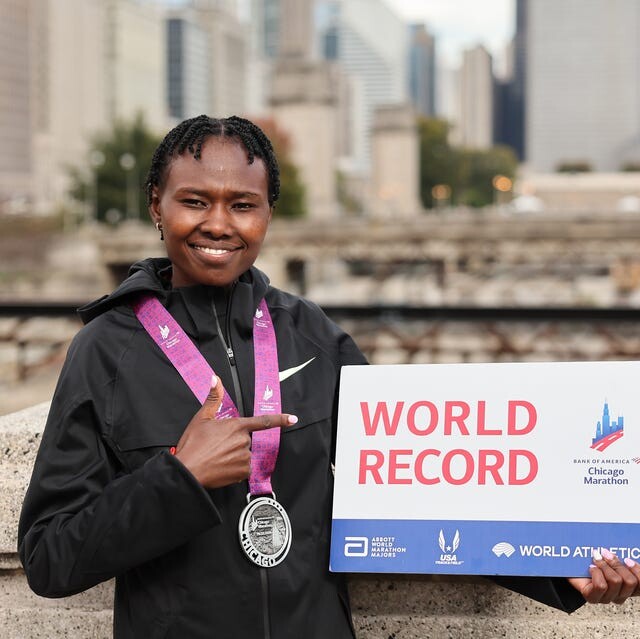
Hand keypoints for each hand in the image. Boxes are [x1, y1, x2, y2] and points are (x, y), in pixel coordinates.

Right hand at [173, 376, 297, 488]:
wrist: (187, 471)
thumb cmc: (192, 445)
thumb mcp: (201, 418)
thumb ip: (213, 398)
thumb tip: (215, 379)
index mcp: (237, 426)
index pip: (263, 421)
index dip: (280, 419)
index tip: (293, 419)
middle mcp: (244, 441)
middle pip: (245, 440)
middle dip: (234, 442)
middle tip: (216, 446)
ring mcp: (245, 457)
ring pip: (244, 454)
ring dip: (234, 456)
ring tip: (216, 457)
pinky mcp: (243, 472)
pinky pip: (243, 469)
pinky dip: (234, 469)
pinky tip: (221, 467)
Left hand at [568, 549, 639, 603]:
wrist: (568, 564)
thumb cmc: (589, 558)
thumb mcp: (609, 556)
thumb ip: (620, 557)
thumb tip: (628, 551)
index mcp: (627, 587)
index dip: (638, 571)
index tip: (627, 559)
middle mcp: (619, 595)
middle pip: (630, 581)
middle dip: (617, 564)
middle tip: (606, 554)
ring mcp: (606, 598)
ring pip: (615, 582)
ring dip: (605, 566)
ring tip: (597, 559)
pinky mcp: (592, 597)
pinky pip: (601, 586)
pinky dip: (596, 572)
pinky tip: (591, 568)